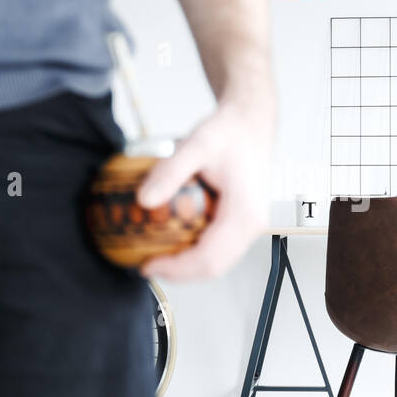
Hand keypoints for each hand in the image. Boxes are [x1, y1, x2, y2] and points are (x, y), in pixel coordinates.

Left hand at [136, 98, 271, 280]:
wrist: (250, 123)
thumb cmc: (230, 132)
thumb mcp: (197, 144)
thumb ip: (170, 172)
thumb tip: (144, 201)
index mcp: (245, 214)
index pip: (210, 259)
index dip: (176, 269)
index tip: (148, 266)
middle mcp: (251, 226)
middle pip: (213, 268)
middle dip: (178, 273)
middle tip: (146, 266)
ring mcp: (247, 227)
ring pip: (216, 261)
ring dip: (185, 266)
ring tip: (155, 256)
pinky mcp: (239, 223)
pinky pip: (217, 248)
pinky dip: (193, 252)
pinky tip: (171, 240)